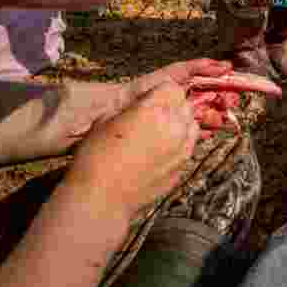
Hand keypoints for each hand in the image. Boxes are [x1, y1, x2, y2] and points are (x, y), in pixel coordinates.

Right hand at [65, 81, 198, 218]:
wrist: (101, 198)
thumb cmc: (95, 157)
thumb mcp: (105, 120)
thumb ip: (130, 107)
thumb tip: (141, 103)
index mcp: (153, 110)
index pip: (172, 88)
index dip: (161, 92)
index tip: (151, 100)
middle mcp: (174, 126)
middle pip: (185, 104)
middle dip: (172, 106)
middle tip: (154, 117)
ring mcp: (182, 147)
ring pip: (192, 124)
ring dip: (180, 123)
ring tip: (160, 133)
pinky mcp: (184, 165)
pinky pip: (190, 145)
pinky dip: (181, 143)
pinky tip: (161, 151)